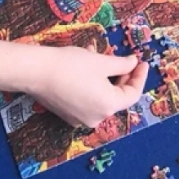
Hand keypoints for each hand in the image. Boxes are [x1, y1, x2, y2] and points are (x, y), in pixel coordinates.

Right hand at [28, 47, 147, 126]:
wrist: (37, 73)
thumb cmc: (72, 65)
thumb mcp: (101, 62)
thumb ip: (122, 65)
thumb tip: (133, 63)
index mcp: (109, 106)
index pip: (133, 94)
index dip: (139, 76)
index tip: (141, 62)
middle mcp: (98, 118)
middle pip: (117, 97)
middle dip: (122, 77)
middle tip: (123, 59)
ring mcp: (82, 120)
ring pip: (101, 98)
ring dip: (105, 79)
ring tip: (99, 58)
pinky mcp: (68, 116)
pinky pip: (87, 101)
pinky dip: (92, 87)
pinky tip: (85, 69)